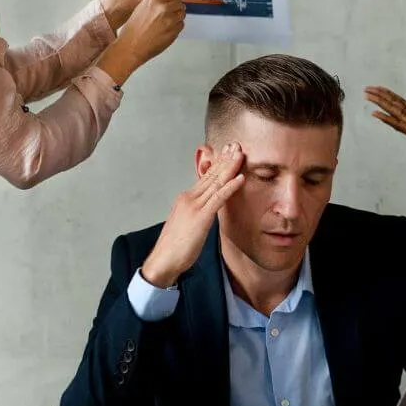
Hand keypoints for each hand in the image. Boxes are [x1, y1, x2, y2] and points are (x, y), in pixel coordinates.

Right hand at [115, 0, 187, 63]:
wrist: (132, 45)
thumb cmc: (134, 28)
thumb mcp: (142, 7)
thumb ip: (157, 2)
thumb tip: (169, 0)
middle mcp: (163, 8)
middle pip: (180, 4)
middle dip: (177, 8)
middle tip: (170, 13)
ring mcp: (170, 20)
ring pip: (182, 15)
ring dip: (177, 18)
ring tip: (165, 23)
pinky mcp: (174, 31)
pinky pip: (180, 25)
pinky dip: (176, 27)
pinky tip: (165, 30)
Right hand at [140, 143, 245, 288]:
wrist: (164, 260)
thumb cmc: (175, 247)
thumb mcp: (187, 224)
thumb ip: (197, 212)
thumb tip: (208, 209)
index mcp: (186, 198)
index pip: (205, 177)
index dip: (218, 164)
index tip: (228, 152)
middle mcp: (189, 197)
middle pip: (211, 175)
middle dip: (225, 159)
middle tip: (236, 145)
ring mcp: (194, 206)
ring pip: (215, 182)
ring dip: (230, 167)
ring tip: (240, 154)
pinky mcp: (201, 217)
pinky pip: (218, 198)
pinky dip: (231, 187)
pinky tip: (241, 178)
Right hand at [365, 87, 405, 172]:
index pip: (402, 104)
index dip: (390, 95)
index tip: (379, 88)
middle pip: (395, 106)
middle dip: (381, 97)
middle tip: (367, 89)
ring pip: (394, 112)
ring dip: (381, 103)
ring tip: (368, 95)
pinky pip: (400, 125)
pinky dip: (388, 119)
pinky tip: (376, 114)